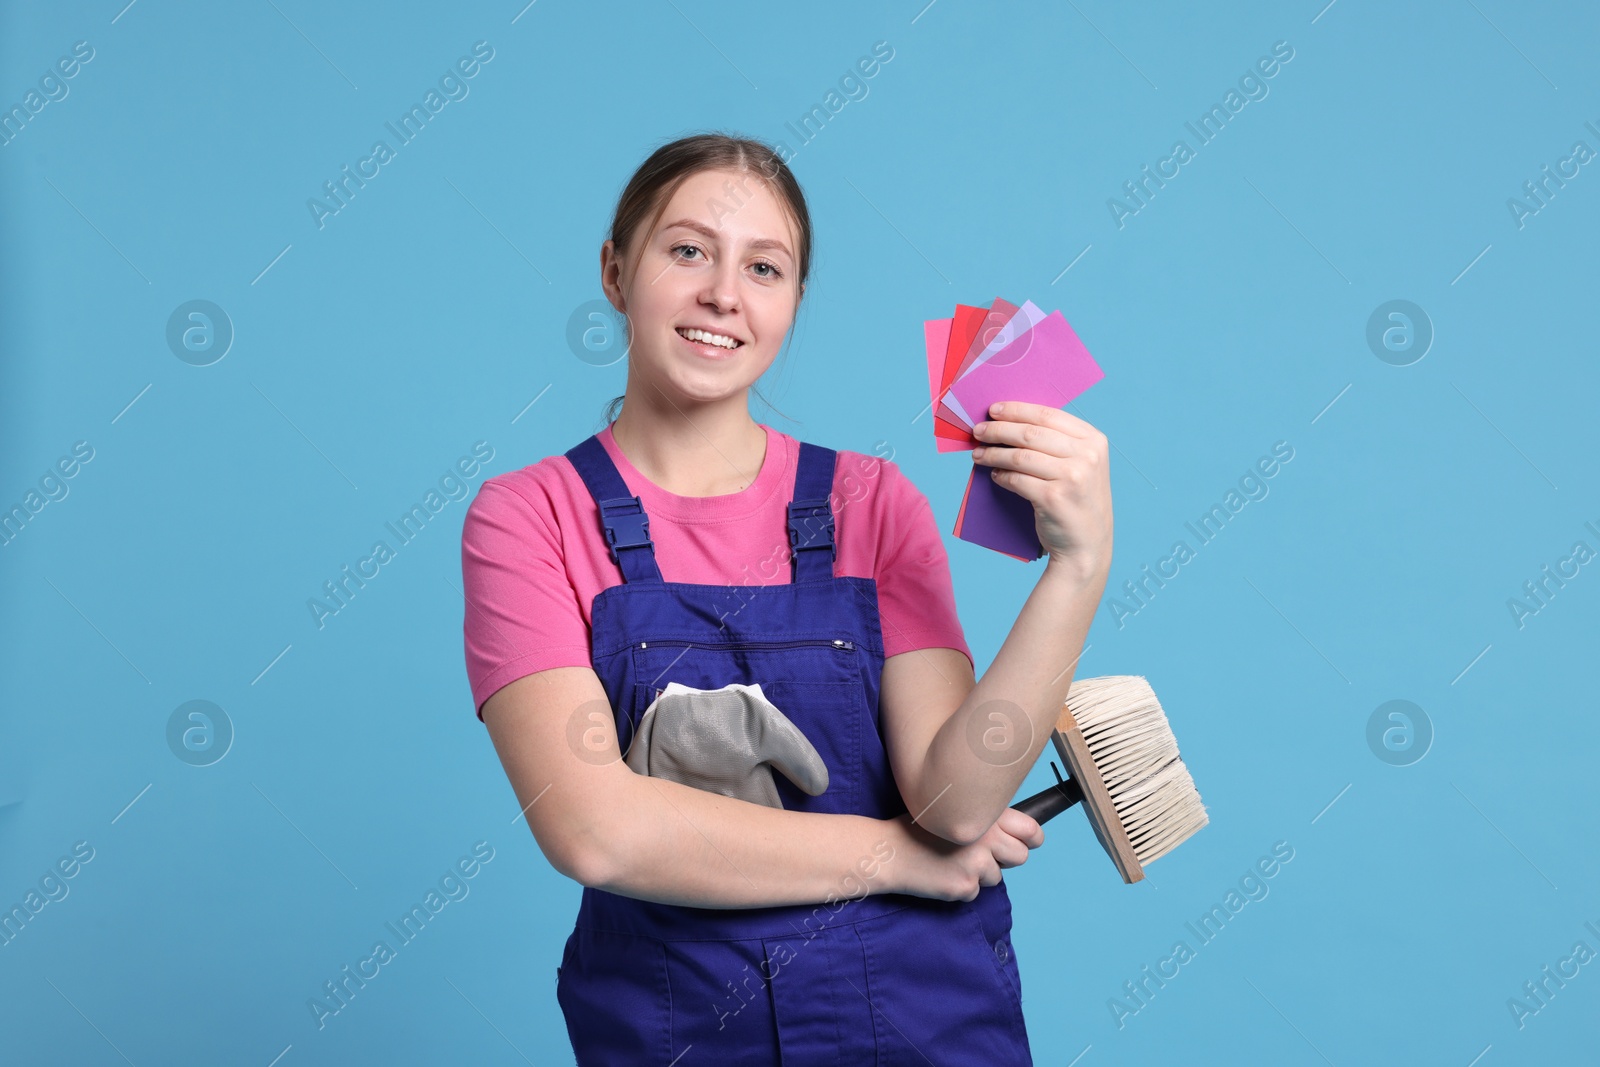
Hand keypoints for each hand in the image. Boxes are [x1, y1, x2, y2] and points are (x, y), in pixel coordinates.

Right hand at [884, 808, 1045, 901]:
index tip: (1028, 841)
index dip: (1031, 838)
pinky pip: (975, 891)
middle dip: (1005, 858)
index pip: (1031, 829)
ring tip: (952, 861)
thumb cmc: (918, 829)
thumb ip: (984, 817)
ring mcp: (976, 864)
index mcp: (985, 813)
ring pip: (997, 876)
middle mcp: (985, 836)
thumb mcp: (952, 810)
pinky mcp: (965, 886)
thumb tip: (1014, 832)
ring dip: (980, 873)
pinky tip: (942, 874)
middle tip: (981, 854)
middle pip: (1020, 856)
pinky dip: (962, 886)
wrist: (888, 851)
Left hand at [971, 401, 1112, 579]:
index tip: (993, 409)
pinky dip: (1001, 476)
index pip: (1048, 415)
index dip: (1017, 410)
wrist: (1087, 546)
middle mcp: (1087, 456)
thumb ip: (1058, 443)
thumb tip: (1011, 422)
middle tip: (978, 431)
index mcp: (1094, 440)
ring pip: (1019, 456)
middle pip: (1031, 433)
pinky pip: (1016, 480)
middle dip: (999, 429)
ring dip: (993, 453)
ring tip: (978, 455)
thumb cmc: (1077, 501)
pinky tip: (994, 475)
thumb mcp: (1082, 466)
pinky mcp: (1054, 498)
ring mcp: (1072, 477)